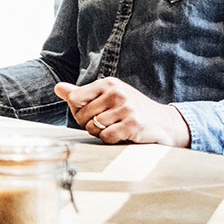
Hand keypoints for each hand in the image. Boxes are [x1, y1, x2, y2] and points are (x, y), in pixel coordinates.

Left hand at [55, 78, 190, 147]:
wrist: (166, 123)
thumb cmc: (132, 110)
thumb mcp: (108, 96)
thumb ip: (82, 93)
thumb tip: (57, 87)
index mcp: (108, 83)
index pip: (75, 98)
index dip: (78, 110)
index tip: (91, 113)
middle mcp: (117, 93)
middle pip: (82, 115)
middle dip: (89, 124)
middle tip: (107, 123)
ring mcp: (126, 108)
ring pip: (93, 127)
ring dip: (101, 132)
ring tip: (115, 127)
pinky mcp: (133, 125)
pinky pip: (106, 137)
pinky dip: (110, 139)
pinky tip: (122, 134)